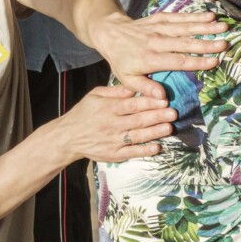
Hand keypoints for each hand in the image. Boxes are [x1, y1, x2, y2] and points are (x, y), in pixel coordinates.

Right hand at [55, 85, 177, 161]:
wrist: (67, 137)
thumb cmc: (83, 113)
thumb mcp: (94, 95)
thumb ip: (114, 91)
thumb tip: (133, 87)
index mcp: (108, 108)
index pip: (132, 105)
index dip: (149, 102)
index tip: (164, 100)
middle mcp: (112, 124)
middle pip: (138, 120)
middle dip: (157, 116)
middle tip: (173, 113)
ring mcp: (113, 141)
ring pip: (137, 136)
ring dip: (154, 132)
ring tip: (169, 128)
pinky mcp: (113, 154)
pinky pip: (131, 152)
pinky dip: (144, 151)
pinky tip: (157, 147)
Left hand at [91, 11, 227, 98]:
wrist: (110, 33)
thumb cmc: (121, 60)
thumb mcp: (126, 79)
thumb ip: (145, 88)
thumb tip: (163, 99)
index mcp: (150, 58)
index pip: (177, 61)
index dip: (196, 61)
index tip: (215, 61)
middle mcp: (156, 41)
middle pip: (184, 43)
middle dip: (206, 43)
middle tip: (225, 44)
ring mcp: (158, 28)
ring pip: (184, 27)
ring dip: (204, 27)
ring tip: (223, 27)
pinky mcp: (159, 18)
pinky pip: (178, 17)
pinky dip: (194, 16)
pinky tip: (210, 16)